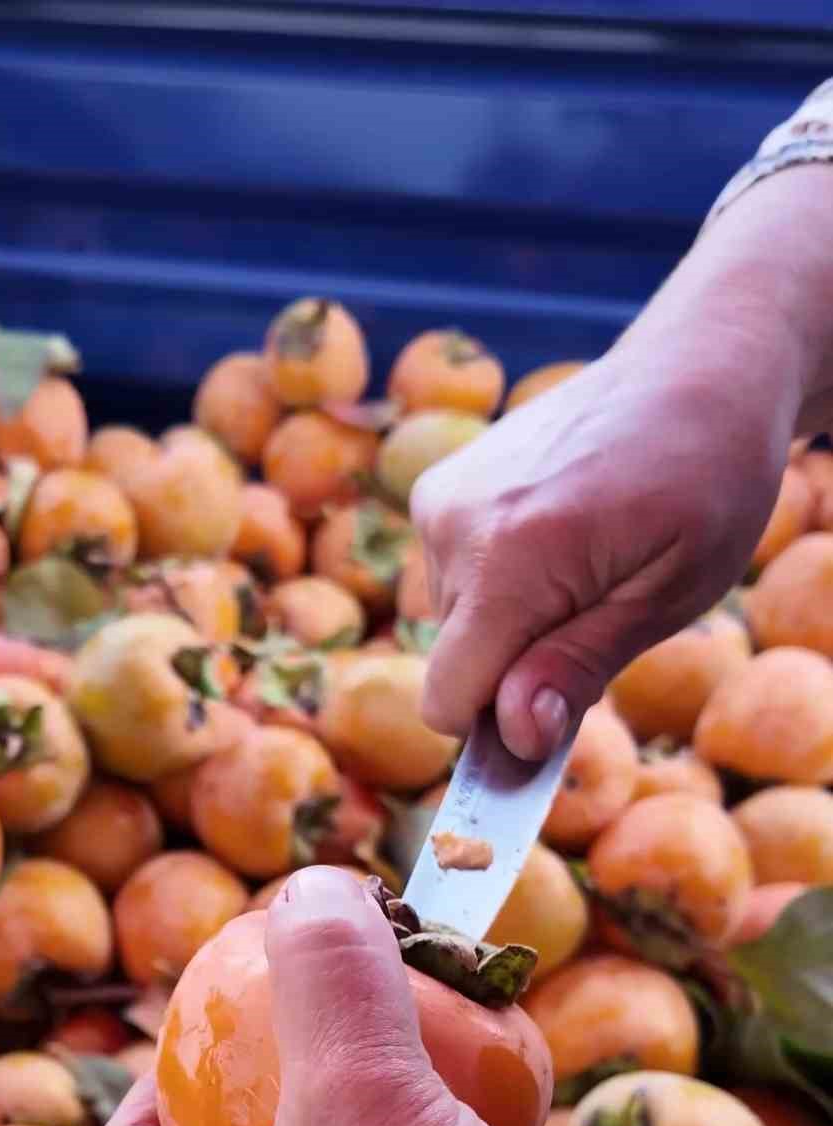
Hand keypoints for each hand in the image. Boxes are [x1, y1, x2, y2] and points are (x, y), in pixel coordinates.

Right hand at [411, 336, 792, 762]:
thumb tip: (516, 737)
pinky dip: (498, 580)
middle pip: (456, 665)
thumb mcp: (673, 593)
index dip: (501, 726)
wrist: (696, 368)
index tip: (559, 709)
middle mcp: (454, 524)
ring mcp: (439, 500)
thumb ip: (581, 667)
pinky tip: (556, 533)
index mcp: (511, 556)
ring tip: (585, 559)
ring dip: (512, 620)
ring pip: (454, 624)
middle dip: (518, 665)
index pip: (449, 699)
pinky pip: (451, 578)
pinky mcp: (438, 488)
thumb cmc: (708, 479)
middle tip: (601, 606)